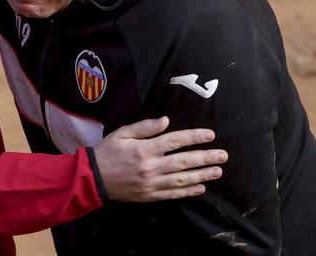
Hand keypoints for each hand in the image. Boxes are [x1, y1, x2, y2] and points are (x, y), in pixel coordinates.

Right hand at [93, 116, 226, 201]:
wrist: (93, 178)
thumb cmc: (108, 151)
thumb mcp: (122, 133)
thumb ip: (145, 127)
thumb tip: (166, 120)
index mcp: (144, 149)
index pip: (175, 141)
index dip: (194, 137)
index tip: (210, 135)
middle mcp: (150, 167)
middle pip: (183, 161)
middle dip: (205, 158)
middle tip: (223, 155)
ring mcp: (151, 183)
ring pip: (182, 179)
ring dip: (202, 175)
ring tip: (217, 171)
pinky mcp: (149, 195)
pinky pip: (173, 194)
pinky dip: (188, 191)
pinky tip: (201, 187)